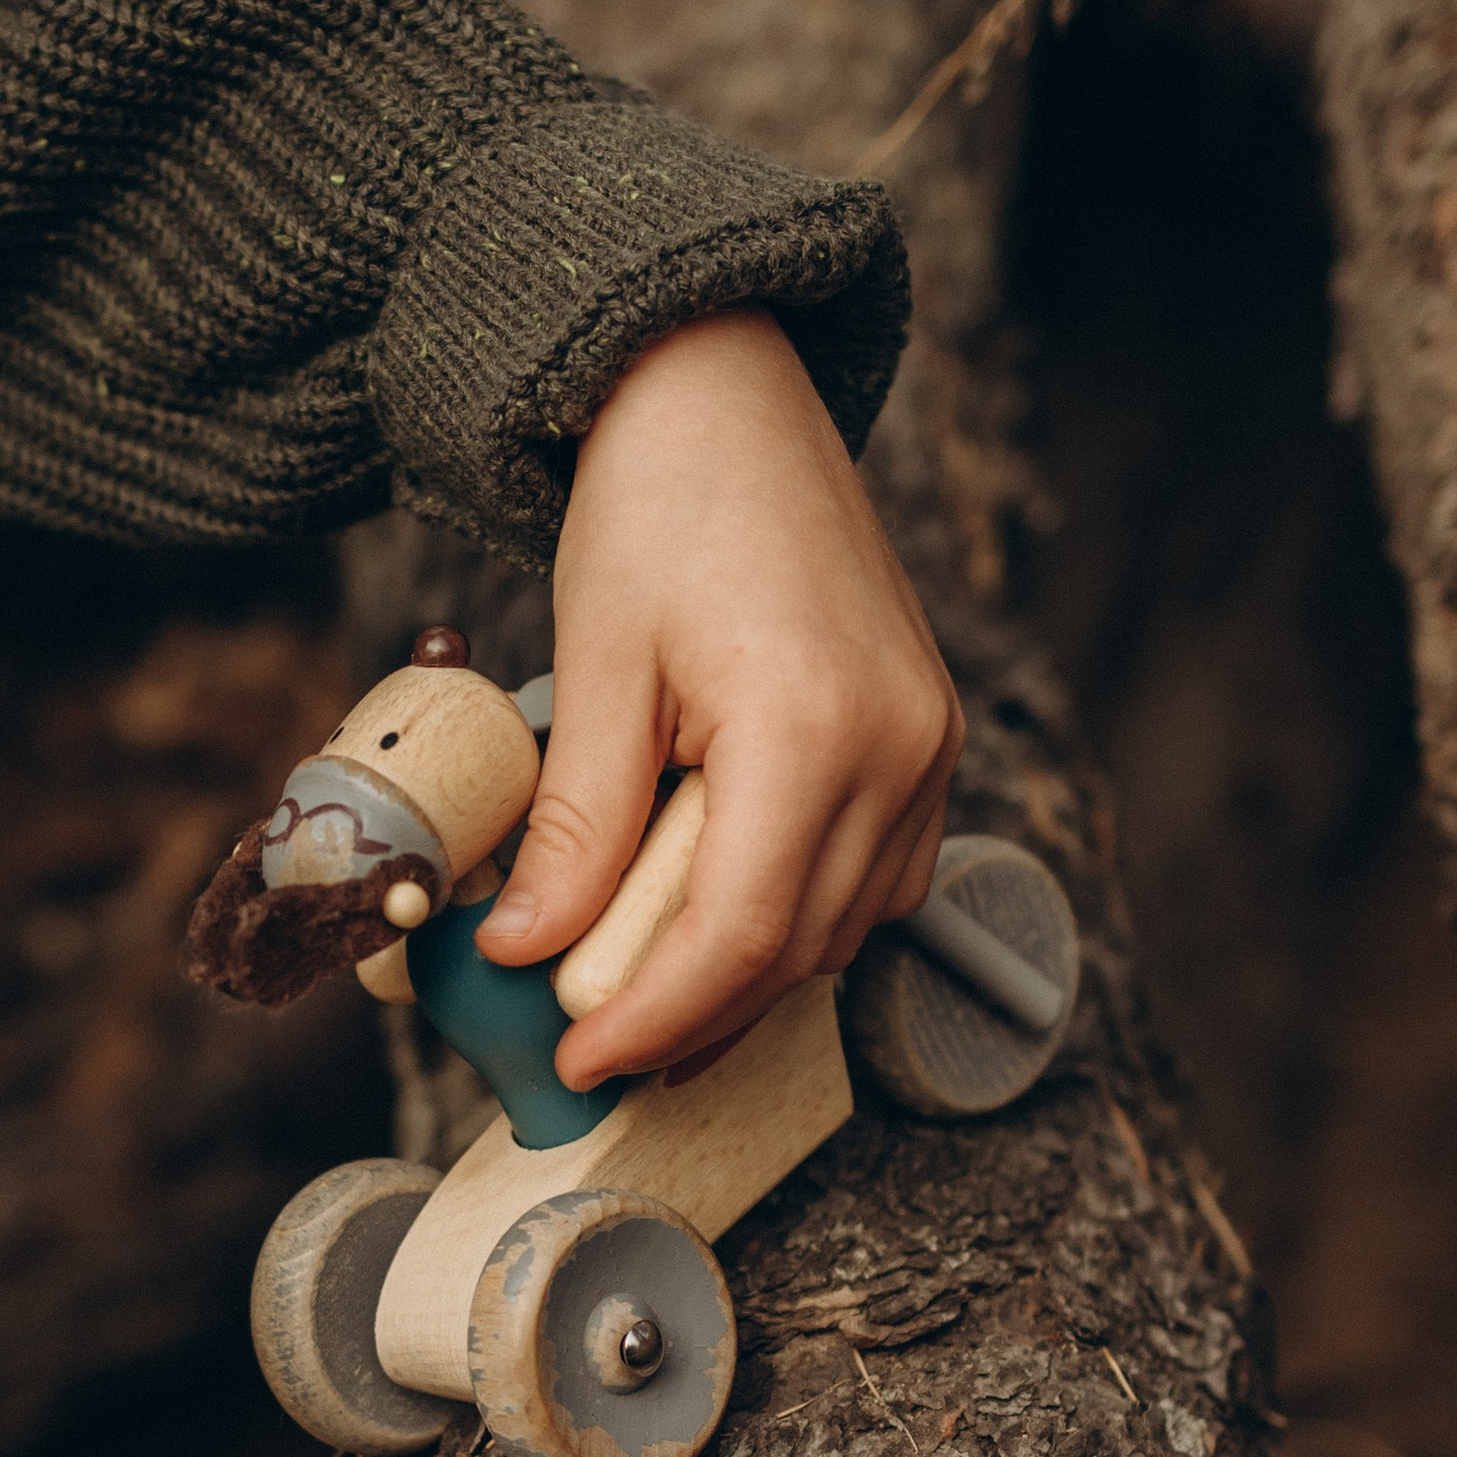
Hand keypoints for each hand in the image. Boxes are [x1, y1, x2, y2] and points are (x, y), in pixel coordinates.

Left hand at [476, 308, 962, 1086]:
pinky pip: (876, 875)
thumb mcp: (594, 664)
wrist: (728, 395)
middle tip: (590, 1041)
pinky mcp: (926, 735)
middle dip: (691, 1014)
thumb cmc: (659, 502)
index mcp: (814, 727)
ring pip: (844, 926)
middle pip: (798, 949)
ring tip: (638, 989)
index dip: (654, 1018)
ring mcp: (927, 743)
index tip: (579, 1061)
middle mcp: (899, 746)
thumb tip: (529, 954)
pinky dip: (796, 916)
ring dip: (744, 973)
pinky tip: (714, 915)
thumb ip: (576, 825)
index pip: (740, 935)